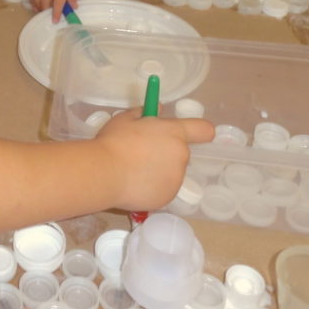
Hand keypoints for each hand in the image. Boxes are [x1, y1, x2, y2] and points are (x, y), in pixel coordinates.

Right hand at [95, 110, 214, 210]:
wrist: (104, 173)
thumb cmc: (114, 141)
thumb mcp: (125, 119)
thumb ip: (143, 113)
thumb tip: (157, 110)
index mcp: (174, 132)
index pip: (203, 130)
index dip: (199, 131)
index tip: (192, 134)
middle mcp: (181, 155)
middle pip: (181, 152)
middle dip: (166, 152)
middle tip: (142, 154)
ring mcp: (176, 179)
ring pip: (171, 172)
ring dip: (159, 171)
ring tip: (134, 172)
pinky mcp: (168, 198)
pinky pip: (163, 189)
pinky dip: (152, 188)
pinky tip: (134, 185)